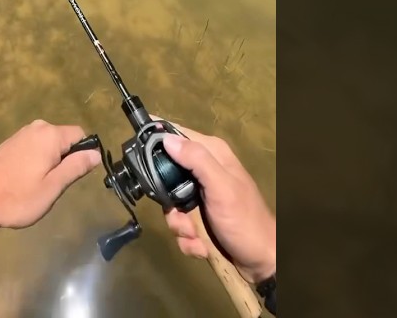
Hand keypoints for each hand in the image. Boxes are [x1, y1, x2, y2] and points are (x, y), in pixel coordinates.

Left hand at [0, 119, 100, 243]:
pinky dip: (36, 162)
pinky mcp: (10, 143)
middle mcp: (37, 128)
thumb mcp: (53, 187)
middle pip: (65, 140)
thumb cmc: (17, 197)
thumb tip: (96, 153)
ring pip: (49, 145)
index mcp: (50, 135)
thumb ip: (76, 167)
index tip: (74, 176)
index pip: (81, 135)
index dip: (83, 155)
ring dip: (50, 163)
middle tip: (54, 185)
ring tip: (37, 186)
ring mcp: (21, 134)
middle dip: (65, 160)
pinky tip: (25, 181)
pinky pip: (35, 148)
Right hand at [161, 124, 275, 282]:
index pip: (176, 135)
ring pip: (170, 206)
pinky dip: (188, 239)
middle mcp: (205, 172)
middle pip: (166, 176)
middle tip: (181, 216)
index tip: (136, 153)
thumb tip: (166, 138)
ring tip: (195, 235)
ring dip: (180, 226)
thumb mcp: (221, 187)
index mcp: (212, 155)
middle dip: (170, 203)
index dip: (156, 142)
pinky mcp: (199, 219)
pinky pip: (179, 225)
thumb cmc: (244, 220)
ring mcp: (200, 197)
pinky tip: (201, 245)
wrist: (260, 260)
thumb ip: (196, 160)